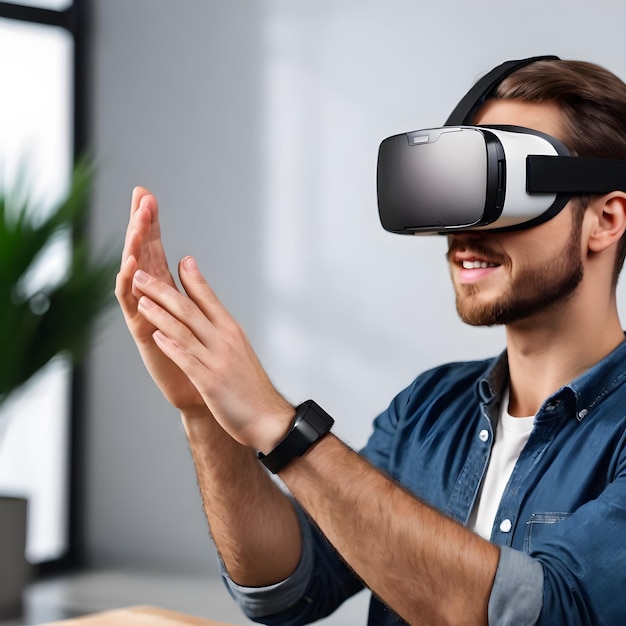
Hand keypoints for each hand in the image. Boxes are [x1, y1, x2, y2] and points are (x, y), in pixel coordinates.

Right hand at [116, 188, 205, 410]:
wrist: (200, 390)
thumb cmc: (197, 353)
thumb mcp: (194, 313)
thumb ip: (188, 287)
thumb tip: (186, 259)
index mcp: (164, 289)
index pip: (155, 248)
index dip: (150, 222)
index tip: (147, 194)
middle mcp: (149, 297)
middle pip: (142, 253)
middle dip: (140, 225)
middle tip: (141, 196)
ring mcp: (142, 312)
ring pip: (134, 273)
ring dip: (135, 246)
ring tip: (138, 221)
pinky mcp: (140, 330)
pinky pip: (130, 302)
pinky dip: (129, 282)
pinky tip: (132, 262)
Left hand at [132, 254, 294, 450]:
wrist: (269, 418)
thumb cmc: (252, 386)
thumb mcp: (240, 351)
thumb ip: (222, 333)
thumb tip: (210, 317)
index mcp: (231, 331)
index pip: (209, 298)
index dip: (194, 278)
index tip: (182, 259)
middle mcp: (224, 340)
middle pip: (189, 309)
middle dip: (163, 290)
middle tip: (142, 274)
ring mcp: (217, 360)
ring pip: (184, 330)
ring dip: (160, 313)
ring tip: (140, 299)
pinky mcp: (210, 382)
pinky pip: (186, 359)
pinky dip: (170, 345)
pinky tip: (154, 335)